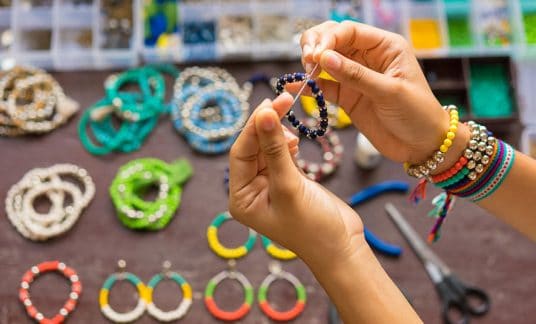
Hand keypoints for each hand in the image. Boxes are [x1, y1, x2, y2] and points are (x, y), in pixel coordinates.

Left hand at [229, 93, 363, 269]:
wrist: (343, 246)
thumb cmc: (313, 226)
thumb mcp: (290, 186)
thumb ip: (275, 149)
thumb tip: (262, 113)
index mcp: (240, 198)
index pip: (240, 153)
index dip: (254, 126)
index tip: (269, 103)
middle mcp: (249, 191)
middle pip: (252, 147)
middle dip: (266, 124)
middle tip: (283, 99)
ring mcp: (268, 185)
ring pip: (266, 147)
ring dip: (277, 132)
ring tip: (291, 122)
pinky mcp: (286, 180)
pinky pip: (280, 154)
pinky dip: (286, 143)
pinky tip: (295, 140)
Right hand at [299, 21, 469, 166]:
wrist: (421, 146)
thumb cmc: (417, 114)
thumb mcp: (389, 92)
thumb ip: (355, 75)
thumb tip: (324, 58)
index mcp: (385, 47)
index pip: (349, 31)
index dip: (329, 38)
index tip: (315, 55)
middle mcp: (367, 57)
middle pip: (333, 39)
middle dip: (316, 45)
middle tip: (307, 61)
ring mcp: (354, 76)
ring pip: (325, 60)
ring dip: (310, 63)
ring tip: (305, 74)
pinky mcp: (346, 96)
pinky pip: (324, 85)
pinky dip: (309, 85)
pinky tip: (293, 86)